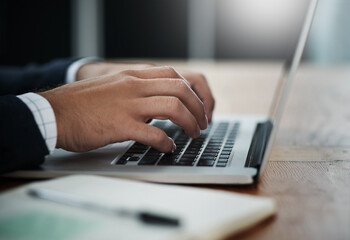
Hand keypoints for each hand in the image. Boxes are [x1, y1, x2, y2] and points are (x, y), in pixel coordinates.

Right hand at [39, 66, 208, 152]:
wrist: (53, 113)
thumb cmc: (81, 104)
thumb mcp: (112, 86)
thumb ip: (135, 90)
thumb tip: (156, 102)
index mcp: (132, 76)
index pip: (174, 75)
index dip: (193, 91)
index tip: (198, 105)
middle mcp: (133, 86)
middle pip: (180, 89)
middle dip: (198, 107)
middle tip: (202, 122)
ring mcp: (128, 105)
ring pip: (174, 108)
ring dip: (190, 122)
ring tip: (194, 134)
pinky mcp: (120, 126)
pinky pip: (154, 133)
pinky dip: (167, 142)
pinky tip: (169, 148)